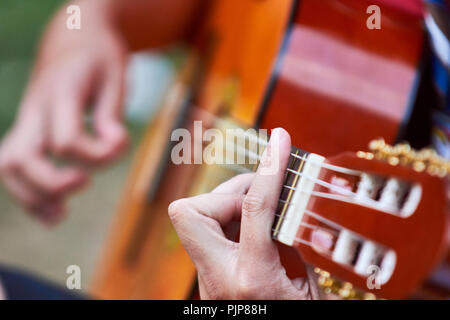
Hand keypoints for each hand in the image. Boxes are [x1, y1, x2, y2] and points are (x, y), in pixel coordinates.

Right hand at [0, 0, 127, 224]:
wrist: (73, 40)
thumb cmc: (99, 59)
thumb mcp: (115, 76)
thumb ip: (113, 114)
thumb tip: (114, 147)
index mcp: (60, 92)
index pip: (66, 139)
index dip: (96, 154)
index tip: (120, 144)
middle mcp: (36, 109)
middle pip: (22, 158)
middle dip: (52, 183)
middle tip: (84, 183)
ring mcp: (27, 121)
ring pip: (10, 166)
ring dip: (33, 196)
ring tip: (60, 216)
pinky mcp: (29, 131)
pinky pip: (15, 168)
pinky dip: (30, 195)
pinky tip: (52, 214)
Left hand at [169, 128, 330, 298]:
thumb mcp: (312, 292)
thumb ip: (301, 249)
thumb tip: (295, 207)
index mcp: (253, 280)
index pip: (254, 209)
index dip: (269, 168)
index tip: (281, 140)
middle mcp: (218, 277)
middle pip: (190, 212)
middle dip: (226, 190)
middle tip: (263, 192)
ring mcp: (206, 278)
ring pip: (193, 218)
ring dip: (229, 203)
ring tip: (263, 209)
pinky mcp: (206, 277)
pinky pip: (208, 231)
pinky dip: (231, 219)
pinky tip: (256, 230)